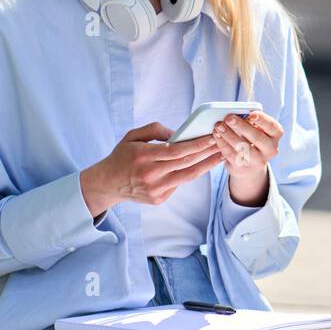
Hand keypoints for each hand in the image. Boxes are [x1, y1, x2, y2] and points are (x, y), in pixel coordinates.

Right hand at [80, 123, 221, 216]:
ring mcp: (154, 190)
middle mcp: (150, 175)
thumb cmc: (122, 156)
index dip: (196, 144)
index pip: (176, 151)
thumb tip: (178, 132)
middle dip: (207, 152)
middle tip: (222, 143)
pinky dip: (191, 173)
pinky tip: (203, 165)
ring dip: (207, 165)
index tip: (211, 137)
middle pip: (186, 163)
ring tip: (221, 155)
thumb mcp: (132, 136)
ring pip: (187, 176)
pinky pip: (179, 184)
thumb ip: (154, 130)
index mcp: (143, 156)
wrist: (107, 184)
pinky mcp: (158, 199)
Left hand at [213, 110, 282, 206]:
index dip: (262, 119)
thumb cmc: (252, 140)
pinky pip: (231, 154)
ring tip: (219, 126)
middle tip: (228, 118)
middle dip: (241, 126)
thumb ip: (250, 122)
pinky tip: (217, 135)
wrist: (250, 166)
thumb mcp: (257, 130)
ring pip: (242, 147)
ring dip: (228, 135)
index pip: (272, 126)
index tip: (251, 114)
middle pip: (257, 137)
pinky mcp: (243, 168)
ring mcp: (257, 161)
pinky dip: (222, 143)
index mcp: (275, 135)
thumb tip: (235, 114)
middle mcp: (270, 149)